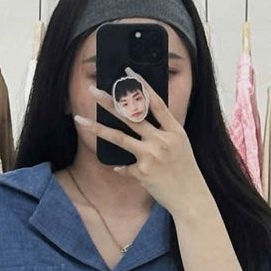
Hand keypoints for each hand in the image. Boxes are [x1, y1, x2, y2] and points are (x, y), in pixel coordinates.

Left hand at [74, 84, 207, 217]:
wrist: (191, 199)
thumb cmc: (185, 171)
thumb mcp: (180, 146)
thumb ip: (163, 132)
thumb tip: (141, 120)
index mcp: (174, 131)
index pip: (155, 102)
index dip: (142, 85)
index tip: (128, 72)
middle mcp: (162, 140)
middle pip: (131, 115)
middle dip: (109, 100)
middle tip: (92, 89)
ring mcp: (151, 156)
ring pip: (118, 137)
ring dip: (96, 127)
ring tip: (79, 119)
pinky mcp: (142, 172)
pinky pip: (123, 166)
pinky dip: (121, 167)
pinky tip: (121, 169)